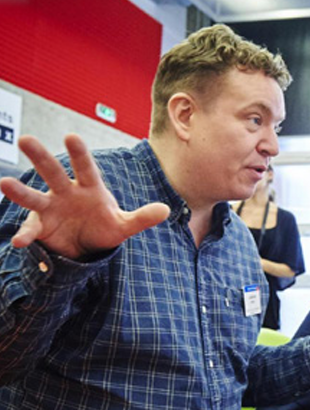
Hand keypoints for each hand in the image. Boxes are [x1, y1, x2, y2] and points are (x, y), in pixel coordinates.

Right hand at [0, 134, 169, 258]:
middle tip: (25, 139)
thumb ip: (141, 218)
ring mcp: (50, 208)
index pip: (85, 168)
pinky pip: (31, 229)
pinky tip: (20, 242)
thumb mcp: (124, 225)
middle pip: (53, 173)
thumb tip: (166, 210)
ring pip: (33, 197)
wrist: (86, 245)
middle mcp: (66, 193)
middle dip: (40, 157)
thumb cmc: (104, 226)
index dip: (79, 154)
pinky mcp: (40, 226)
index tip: (71, 136)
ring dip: (19, 191)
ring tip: (4, 183)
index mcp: (89, 188)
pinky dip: (26, 235)